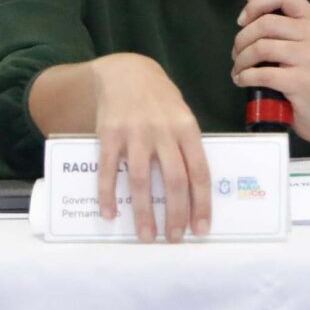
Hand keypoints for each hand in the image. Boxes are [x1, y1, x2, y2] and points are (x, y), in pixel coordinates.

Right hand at [89, 54, 212, 243]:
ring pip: (141, 180)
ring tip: (147, 235)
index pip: (199, 172)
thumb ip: (186, 147)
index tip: (201, 229)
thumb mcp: (181, 115)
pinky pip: (108, 169)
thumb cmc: (159, 100)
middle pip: (174, 180)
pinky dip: (108, 194)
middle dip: (176, 214)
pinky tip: (110, 213)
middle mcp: (162, 131)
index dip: (201, 204)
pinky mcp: (109, 133)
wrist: (125, 72)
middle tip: (173, 238)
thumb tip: (195, 190)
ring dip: (144, 212)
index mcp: (186, 128)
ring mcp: (134, 133)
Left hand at [234, 0, 309, 145]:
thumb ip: (276, 18)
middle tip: (236, 54)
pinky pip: (262, 73)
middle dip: (241, 39)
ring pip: (261, 48)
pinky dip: (245, 77)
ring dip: (241, 60)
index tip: (243, 20)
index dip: (257, 3)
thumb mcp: (298, 44)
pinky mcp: (302, 81)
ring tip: (239, 70)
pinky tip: (242, 81)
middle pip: (265, 23)